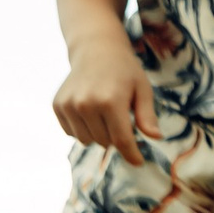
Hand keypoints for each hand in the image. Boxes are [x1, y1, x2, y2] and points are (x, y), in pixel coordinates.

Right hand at [53, 42, 160, 165]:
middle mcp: (87, 104)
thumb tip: (156, 137)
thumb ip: (147, 115)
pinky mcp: (57, 105)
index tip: (138, 162)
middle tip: (121, 117)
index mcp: (111, 101)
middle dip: (116, 137)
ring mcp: (69, 105)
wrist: (95, 50)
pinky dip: (82, 128)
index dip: (131, 154)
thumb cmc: (124, 71)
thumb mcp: (143, 89)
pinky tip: (89, 110)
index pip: (122, 140)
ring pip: (87, 140)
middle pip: (105, 142)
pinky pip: (71, 133)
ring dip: (99, 134)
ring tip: (105, 113)